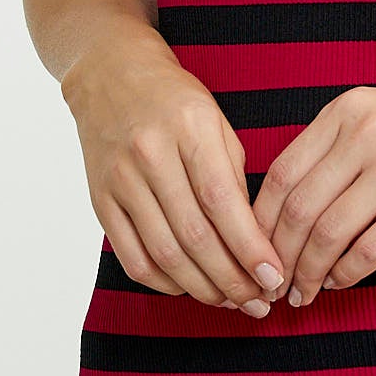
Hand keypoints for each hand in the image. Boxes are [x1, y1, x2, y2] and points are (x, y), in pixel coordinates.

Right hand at [61, 34, 286, 314]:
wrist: (108, 73)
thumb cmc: (175, 100)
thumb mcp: (216, 122)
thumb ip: (234, 176)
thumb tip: (254, 240)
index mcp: (189, 128)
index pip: (223, 202)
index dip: (250, 247)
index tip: (275, 277)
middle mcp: (150, 154)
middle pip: (195, 236)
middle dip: (232, 279)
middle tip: (259, 302)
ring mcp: (119, 179)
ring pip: (164, 253)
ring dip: (202, 288)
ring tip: (231, 301)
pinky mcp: (100, 200)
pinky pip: (132, 256)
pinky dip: (163, 281)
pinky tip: (189, 287)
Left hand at [252, 72, 375, 307]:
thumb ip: (339, 146)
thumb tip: (290, 205)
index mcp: (347, 111)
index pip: (280, 175)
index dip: (260, 224)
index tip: (256, 254)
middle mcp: (366, 132)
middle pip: (298, 209)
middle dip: (278, 257)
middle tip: (273, 286)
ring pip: (329, 233)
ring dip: (309, 273)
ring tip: (303, 294)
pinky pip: (372, 247)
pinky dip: (348, 274)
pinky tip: (342, 283)